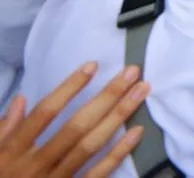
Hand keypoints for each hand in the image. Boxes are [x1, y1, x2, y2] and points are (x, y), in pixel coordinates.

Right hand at [0, 63, 148, 177]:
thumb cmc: (0, 175)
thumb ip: (4, 128)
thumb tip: (20, 99)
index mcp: (13, 151)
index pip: (45, 113)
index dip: (69, 88)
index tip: (93, 65)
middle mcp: (36, 164)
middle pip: (76, 126)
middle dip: (107, 96)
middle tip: (132, 72)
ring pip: (91, 145)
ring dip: (119, 116)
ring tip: (141, 91)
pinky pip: (97, 173)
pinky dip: (119, 153)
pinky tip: (138, 131)